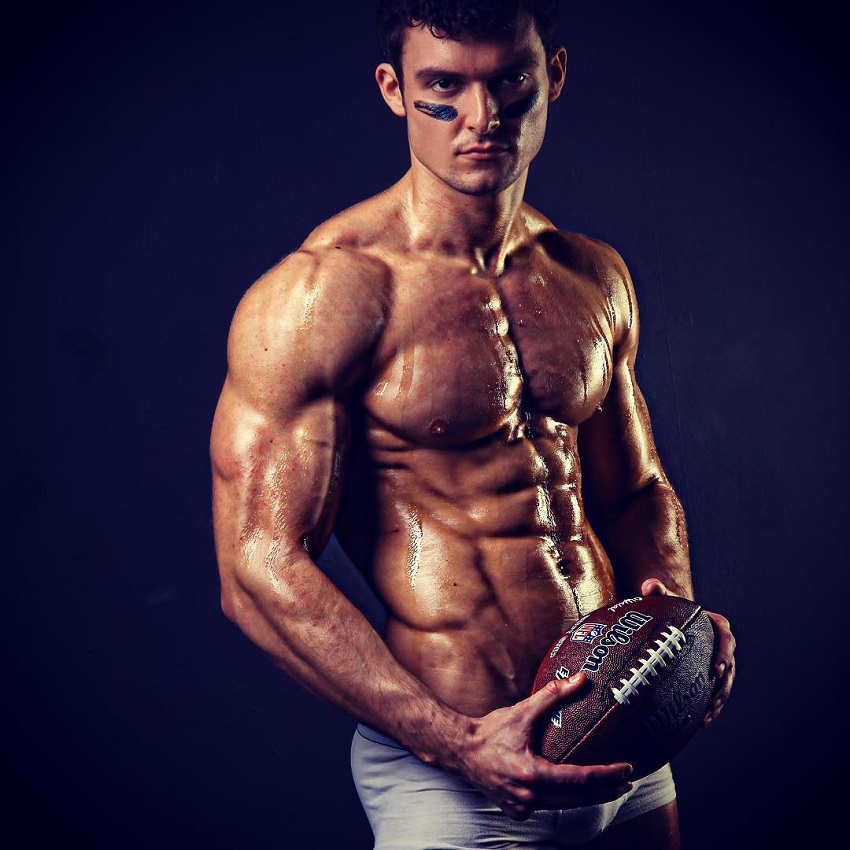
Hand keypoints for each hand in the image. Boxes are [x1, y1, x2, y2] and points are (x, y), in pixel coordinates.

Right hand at [456, 674, 633, 820]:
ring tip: (608, 787)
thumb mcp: (522, 711)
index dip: (607, 775)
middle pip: (578, 800)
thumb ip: (552, 696)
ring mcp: (522, 807)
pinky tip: (572, 791)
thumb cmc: (490, 731)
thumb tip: (579, 680)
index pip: (580, 780)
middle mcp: (529, 797)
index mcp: (533, 775)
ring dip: (587, 798)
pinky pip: (547, 808)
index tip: (626, 769)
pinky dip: (563, 800)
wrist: (460, 751)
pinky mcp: (516, 811)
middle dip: (606, 790)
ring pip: (564, 807)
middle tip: (626, 781)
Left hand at [640, 578, 735, 727]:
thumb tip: (649, 586)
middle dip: (725, 683)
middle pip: (729, 665)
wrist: (671, 621)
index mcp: (714, 624)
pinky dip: (711, 707)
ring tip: (708, 714)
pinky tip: (701, 722)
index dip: (725, 653)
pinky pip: (715, 693)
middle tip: (714, 697)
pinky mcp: (710, 676)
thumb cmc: (670, 608)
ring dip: (719, 699)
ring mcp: (717, 661)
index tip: (717, 667)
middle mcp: (720, 644)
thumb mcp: (666, 599)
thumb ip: (658, 591)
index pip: (725, 637)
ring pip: (725, 683)